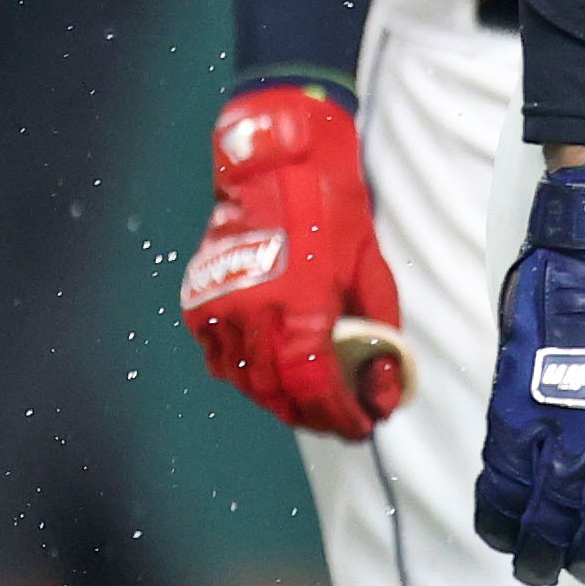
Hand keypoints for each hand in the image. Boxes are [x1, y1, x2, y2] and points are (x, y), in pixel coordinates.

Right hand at [180, 85, 406, 437]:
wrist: (276, 159)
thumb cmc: (329, 204)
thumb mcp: (370, 264)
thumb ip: (379, 325)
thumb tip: (386, 377)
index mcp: (298, 300)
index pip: (314, 384)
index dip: (340, 415)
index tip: (363, 426)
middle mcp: (251, 310)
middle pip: (279, 393)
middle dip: (315, 416)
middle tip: (343, 421)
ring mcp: (219, 307)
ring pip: (246, 382)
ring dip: (280, 401)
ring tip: (311, 404)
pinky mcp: (198, 301)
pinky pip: (218, 360)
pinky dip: (244, 376)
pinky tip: (269, 376)